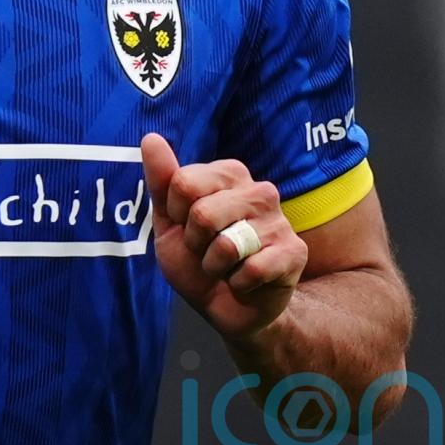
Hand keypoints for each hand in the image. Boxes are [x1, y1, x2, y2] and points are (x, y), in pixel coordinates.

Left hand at [141, 134, 307, 340]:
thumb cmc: (198, 259)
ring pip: (227, 244)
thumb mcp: (169, 221)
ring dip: (215, 266)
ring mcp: (279, 220)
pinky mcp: (294, 252)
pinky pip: (252, 269)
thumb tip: (150, 137)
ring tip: (226, 265)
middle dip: (195, 243)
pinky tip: (246, 280)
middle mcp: (259, 190)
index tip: (186, 225)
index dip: (176, 214)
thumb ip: (162, 180)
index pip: (183, 182)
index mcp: (228, 174)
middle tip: (207, 250)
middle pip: (203, 213)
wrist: (228, 306)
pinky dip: (238, 283)